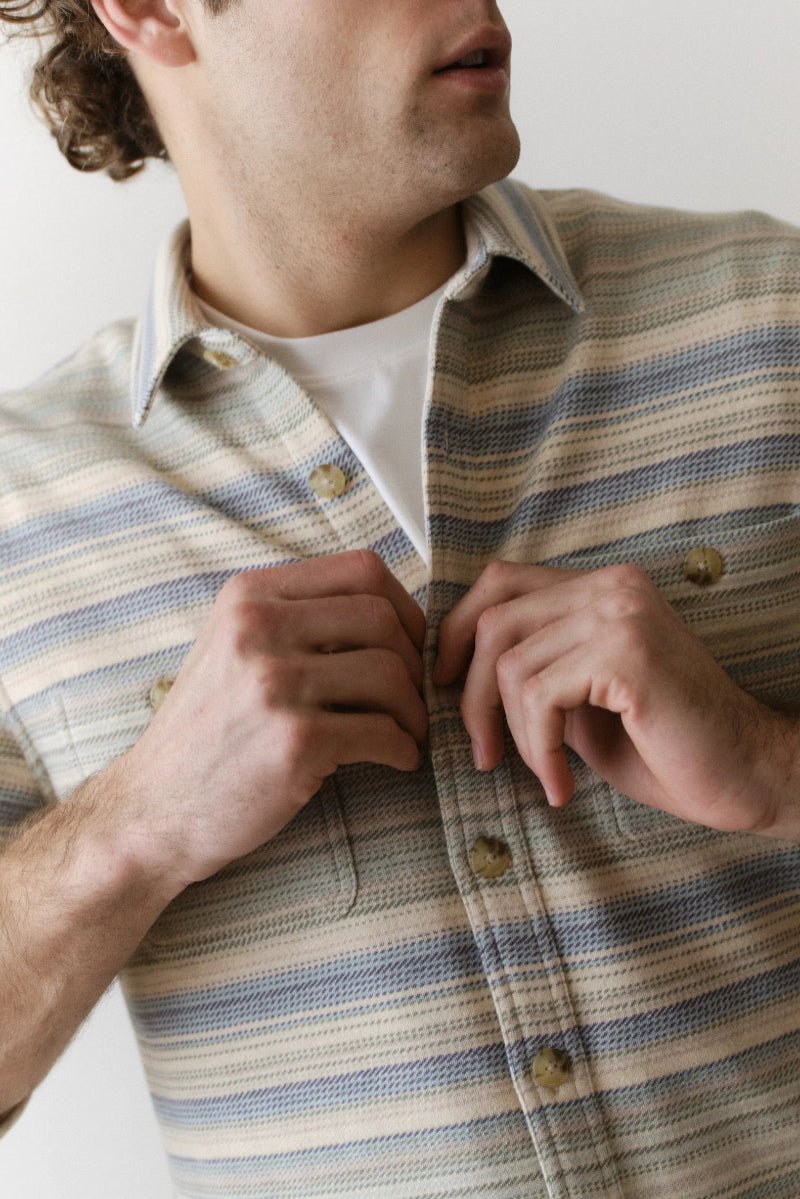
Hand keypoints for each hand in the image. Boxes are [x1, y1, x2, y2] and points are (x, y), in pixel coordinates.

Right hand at [117, 550, 427, 888]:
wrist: (153, 809)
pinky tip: (397, 759)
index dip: (403, 606)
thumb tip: (391, 613)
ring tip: (407, 732)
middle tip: (414, 695)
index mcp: (248, 596)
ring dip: (414, 710)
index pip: (361, 569)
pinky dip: (403, 748)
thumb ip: (297, 617)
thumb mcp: (234, 647)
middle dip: (414, 660)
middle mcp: (257, 630)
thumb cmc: (206, 730)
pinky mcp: (295, 742)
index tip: (410, 643)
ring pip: (391, 674)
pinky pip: (384, 732)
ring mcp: (274, 685)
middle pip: (383, 618)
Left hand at [433, 561, 799, 839]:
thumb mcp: (584, 699)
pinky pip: (540, 697)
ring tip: (544, 774)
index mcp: (604, 587)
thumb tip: (456, 674)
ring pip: (510, 665)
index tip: (445, 684)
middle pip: (494, 621)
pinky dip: (539, 749)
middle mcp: (613, 586)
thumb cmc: (667, 746)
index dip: (458, 630)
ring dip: (515, 735)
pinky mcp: (626, 654)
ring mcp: (622, 614)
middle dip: (471, 695)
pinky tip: (561, 783)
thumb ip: (536, 671)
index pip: (502, 581)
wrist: (748, 776)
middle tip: (483, 753)